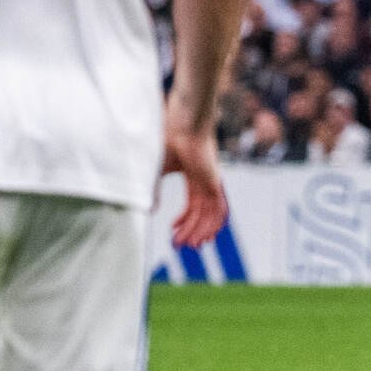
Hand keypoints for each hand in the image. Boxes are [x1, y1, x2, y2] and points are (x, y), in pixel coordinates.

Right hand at [162, 108, 228, 248]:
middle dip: (190, 231)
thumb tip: (150, 211)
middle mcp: (204, 180)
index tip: (173, 232)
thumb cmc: (169, 139)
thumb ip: (154, 190)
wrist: (183, 124)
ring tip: (190, 246)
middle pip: (200, 213)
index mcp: (193, 176)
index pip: (193, 204)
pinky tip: (206, 236)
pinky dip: (214, 224)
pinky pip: (220, 208)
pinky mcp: (215, 182)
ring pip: (209, 214)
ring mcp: (211, 181)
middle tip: (180, 247)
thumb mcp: (157, 170)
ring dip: (200, 231)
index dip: (184, 220)